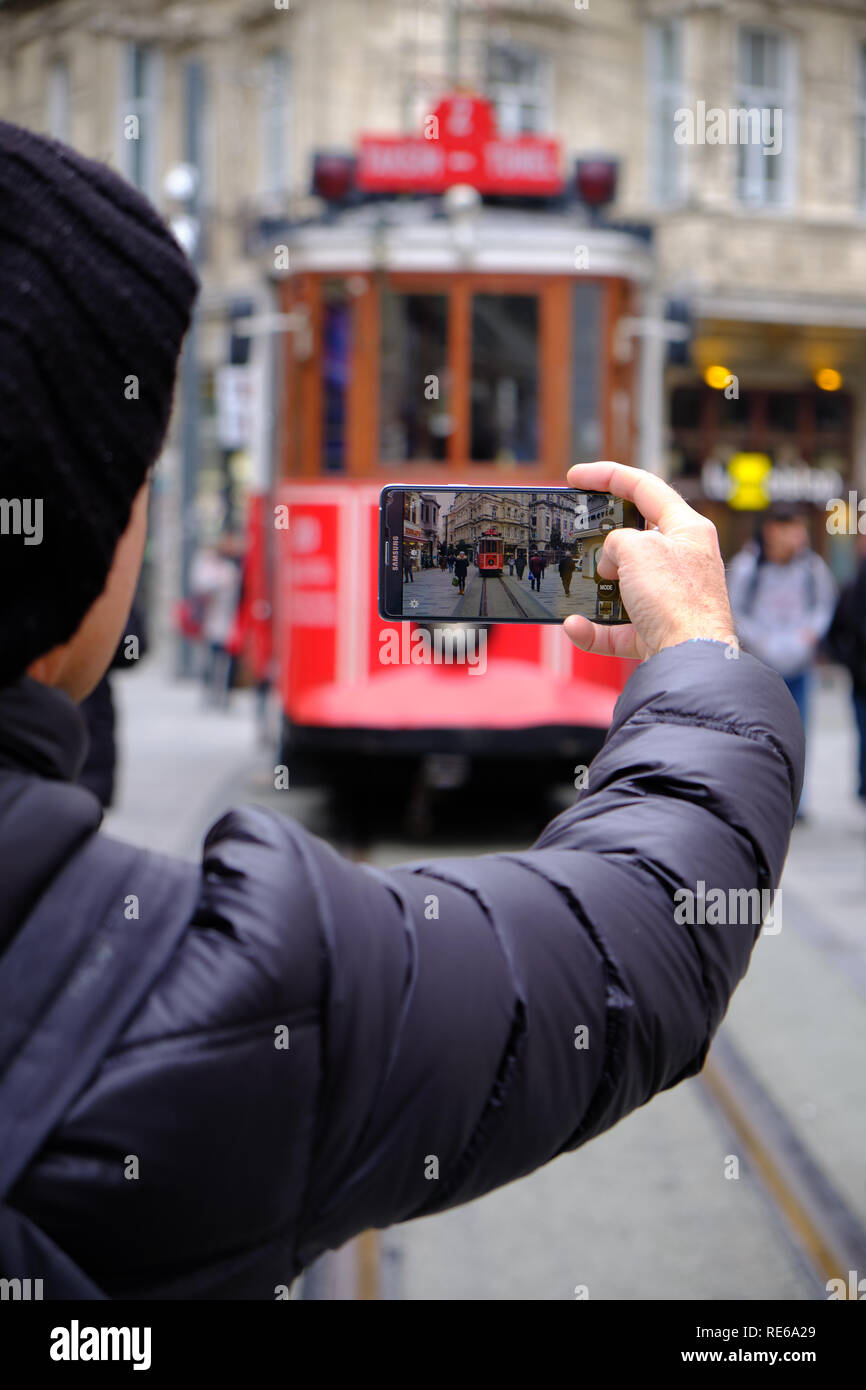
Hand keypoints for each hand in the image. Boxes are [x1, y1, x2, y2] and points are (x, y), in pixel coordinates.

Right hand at [563, 461, 737, 660]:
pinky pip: (616, 626)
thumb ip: (617, 541)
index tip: (575, 477)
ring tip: (579, 584)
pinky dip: (593, 628)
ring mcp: (670, 597)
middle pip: (634, 537)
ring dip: (596, 586)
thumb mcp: (637, 549)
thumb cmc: (676, 599)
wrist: (690, 658)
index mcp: (688, 529)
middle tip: (576, 535)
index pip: (645, 487)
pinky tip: (575, 626)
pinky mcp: (657, 630)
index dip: (608, 475)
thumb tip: (611, 561)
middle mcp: (682, 561)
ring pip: (623, 583)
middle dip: (602, 538)